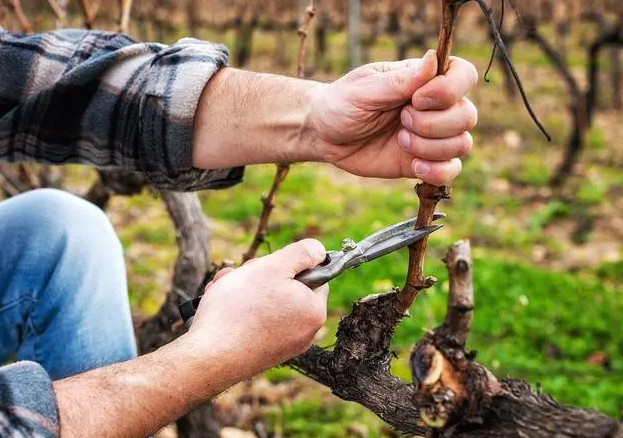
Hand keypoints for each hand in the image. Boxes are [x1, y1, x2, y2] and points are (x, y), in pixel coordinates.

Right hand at [185, 239, 328, 378]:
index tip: (264, 266)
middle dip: (258, 277)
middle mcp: (304, 333)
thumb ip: (302, 254)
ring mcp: (283, 347)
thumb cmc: (240, 309)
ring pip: (265, 304)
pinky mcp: (262, 355)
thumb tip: (319, 251)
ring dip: (242, 291)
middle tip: (235, 277)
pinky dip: (238, 313)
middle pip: (286, 289)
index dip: (286, 264)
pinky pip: (255, 323)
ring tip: (220, 292)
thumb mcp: (274, 267)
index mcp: (315, 311)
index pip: (312, 276)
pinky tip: (219, 311)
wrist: (207, 358)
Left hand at [307, 50, 478, 185]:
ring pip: (462, 144)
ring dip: (430, 147)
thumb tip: (434, 59)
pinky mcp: (423, 161)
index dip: (450, 90)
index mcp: (423, 79)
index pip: (463, 75)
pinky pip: (451, 170)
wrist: (324, 137)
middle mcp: (434, 107)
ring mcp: (431, 136)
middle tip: (401, 121)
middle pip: (467, 114)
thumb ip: (400, 81)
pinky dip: (437, 171)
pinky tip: (413, 166)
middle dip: (433, 124)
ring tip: (400, 141)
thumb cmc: (341, 104)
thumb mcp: (364, 90)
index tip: (416, 99)